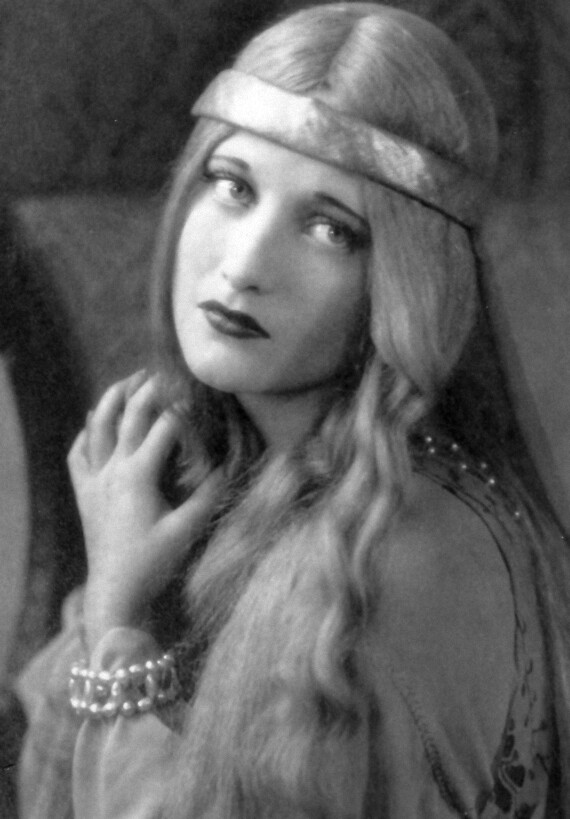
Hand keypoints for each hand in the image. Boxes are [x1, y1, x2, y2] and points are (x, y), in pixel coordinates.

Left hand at [68, 372, 220, 648]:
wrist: (115, 592)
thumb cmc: (153, 562)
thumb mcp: (187, 529)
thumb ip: (209, 495)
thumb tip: (230, 467)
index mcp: (138, 474)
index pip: (163, 428)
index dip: (182, 408)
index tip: (198, 393)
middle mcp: (112, 470)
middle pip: (129, 418)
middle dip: (146, 391)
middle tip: (162, 372)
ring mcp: (94, 480)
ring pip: (96, 428)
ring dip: (110, 401)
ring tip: (125, 383)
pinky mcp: (84, 494)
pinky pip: (78, 456)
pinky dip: (85, 436)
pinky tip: (91, 427)